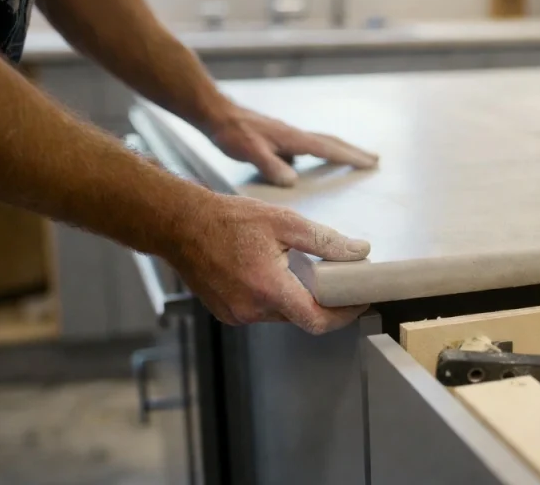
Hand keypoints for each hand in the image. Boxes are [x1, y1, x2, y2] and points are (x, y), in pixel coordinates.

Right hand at [168, 193, 369, 333]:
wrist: (181, 225)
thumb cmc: (228, 220)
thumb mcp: (284, 222)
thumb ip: (324, 241)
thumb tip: (358, 251)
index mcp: (268, 288)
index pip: (317, 320)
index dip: (343, 315)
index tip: (358, 303)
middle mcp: (251, 308)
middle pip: (301, 317)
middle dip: (322, 301)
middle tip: (336, 280)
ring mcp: (236, 314)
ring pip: (282, 315)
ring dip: (296, 298)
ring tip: (299, 270)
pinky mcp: (227, 313)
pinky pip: (261, 311)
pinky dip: (274, 297)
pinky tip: (272, 274)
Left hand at [208, 105, 378, 185]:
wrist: (216, 113)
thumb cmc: (232, 132)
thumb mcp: (250, 152)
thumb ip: (270, 166)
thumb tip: (292, 181)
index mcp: (293, 139)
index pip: (328, 149)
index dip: (351, 157)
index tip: (371, 163)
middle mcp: (295, 135)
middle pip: (332, 142)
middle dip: (354, 151)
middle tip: (375, 159)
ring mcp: (288, 136)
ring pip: (322, 143)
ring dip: (340, 150)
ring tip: (354, 158)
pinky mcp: (279, 138)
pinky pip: (307, 147)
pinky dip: (321, 151)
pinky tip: (314, 162)